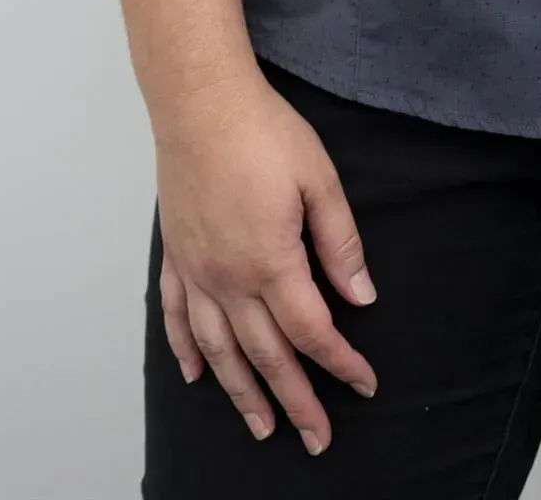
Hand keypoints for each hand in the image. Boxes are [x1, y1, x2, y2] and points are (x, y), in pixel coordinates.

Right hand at [153, 65, 379, 454]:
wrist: (200, 100)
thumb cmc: (263, 132)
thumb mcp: (319, 180)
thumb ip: (339, 242)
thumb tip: (360, 295)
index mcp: (271, 262)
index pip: (313, 330)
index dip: (341, 362)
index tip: (364, 384)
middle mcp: (229, 278)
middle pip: (266, 355)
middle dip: (296, 401)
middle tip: (317, 438)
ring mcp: (196, 270)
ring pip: (219, 350)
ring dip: (241, 393)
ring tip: (260, 427)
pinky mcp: (176, 254)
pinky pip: (176, 316)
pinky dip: (185, 350)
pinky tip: (195, 375)